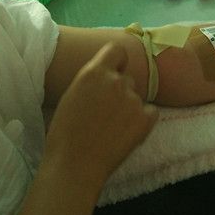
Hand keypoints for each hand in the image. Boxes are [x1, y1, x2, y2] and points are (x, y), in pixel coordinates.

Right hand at [44, 43, 157, 191]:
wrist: (74, 165)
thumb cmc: (64, 133)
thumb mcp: (73, 94)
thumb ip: (92, 81)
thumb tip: (105, 76)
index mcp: (94, 72)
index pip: (117, 50)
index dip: (116, 61)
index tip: (112, 73)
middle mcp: (117, 81)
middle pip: (127, 77)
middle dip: (120, 90)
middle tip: (107, 111)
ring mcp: (133, 99)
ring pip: (137, 96)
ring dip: (129, 107)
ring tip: (113, 127)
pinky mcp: (145, 119)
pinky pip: (151, 111)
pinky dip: (142, 120)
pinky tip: (127, 132)